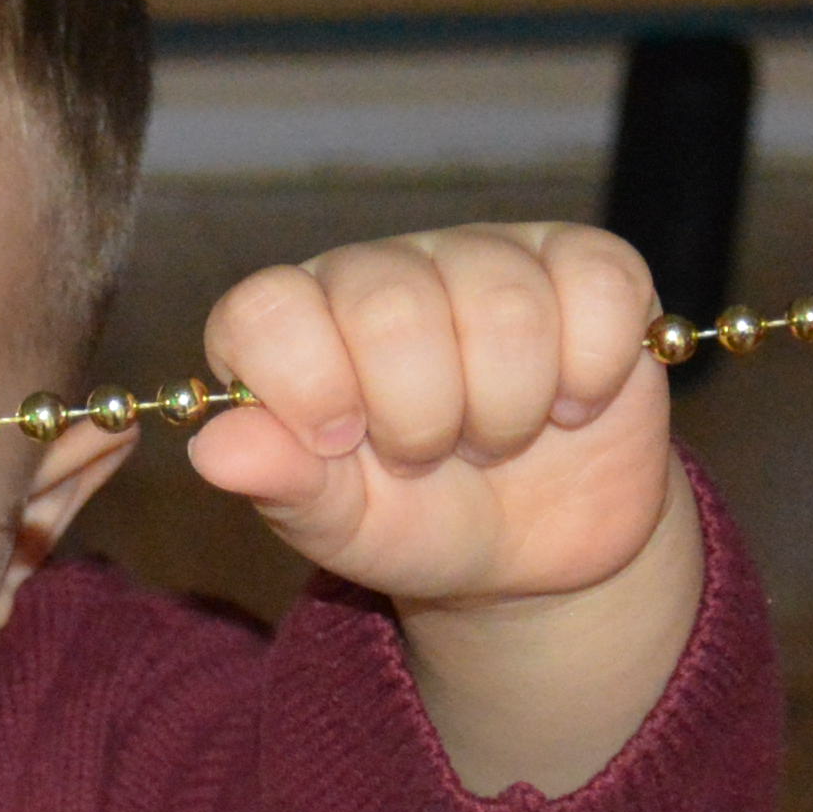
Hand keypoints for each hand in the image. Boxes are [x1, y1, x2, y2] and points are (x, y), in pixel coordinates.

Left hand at [186, 224, 678, 610]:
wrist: (540, 554)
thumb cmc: (421, 526)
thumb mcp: (343, 529)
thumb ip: (281, 485)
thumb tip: (213, 451)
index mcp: (298, 323)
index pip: (268, 308)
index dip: (306, 383)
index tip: (340, 444)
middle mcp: (385, 271)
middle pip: (390, 307)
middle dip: (421, 418)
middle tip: (432, 456)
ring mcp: (485, 257)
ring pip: (501, 302)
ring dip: (509, 408)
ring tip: (499, 436)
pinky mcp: (585, 265)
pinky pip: (598, 284)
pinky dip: (592, 370)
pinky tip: (572, 403)